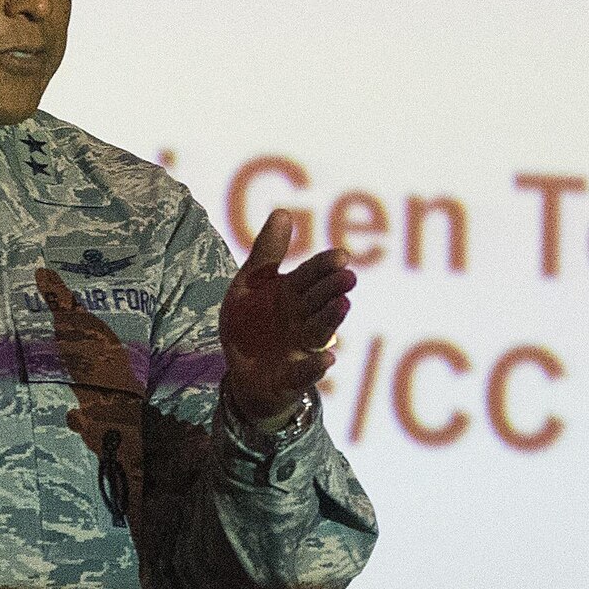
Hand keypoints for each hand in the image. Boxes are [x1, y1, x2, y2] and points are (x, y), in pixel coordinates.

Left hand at [219, 208, 356, 426]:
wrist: (241, 372)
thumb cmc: (250, 324)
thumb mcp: (250, 285)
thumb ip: (267, 253)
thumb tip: (283, 211)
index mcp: (292, 295)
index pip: (312, 276)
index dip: (325, 267)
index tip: (341, 256)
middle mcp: (302, 319)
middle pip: (319, 302)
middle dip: (332, 290)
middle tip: (347, 277)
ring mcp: (300, 348)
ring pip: (318, 332)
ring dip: (331, 320)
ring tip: (342, 306)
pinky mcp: (292, 377)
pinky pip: (305, 372)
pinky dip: (315, 366)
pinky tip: (328, 359)